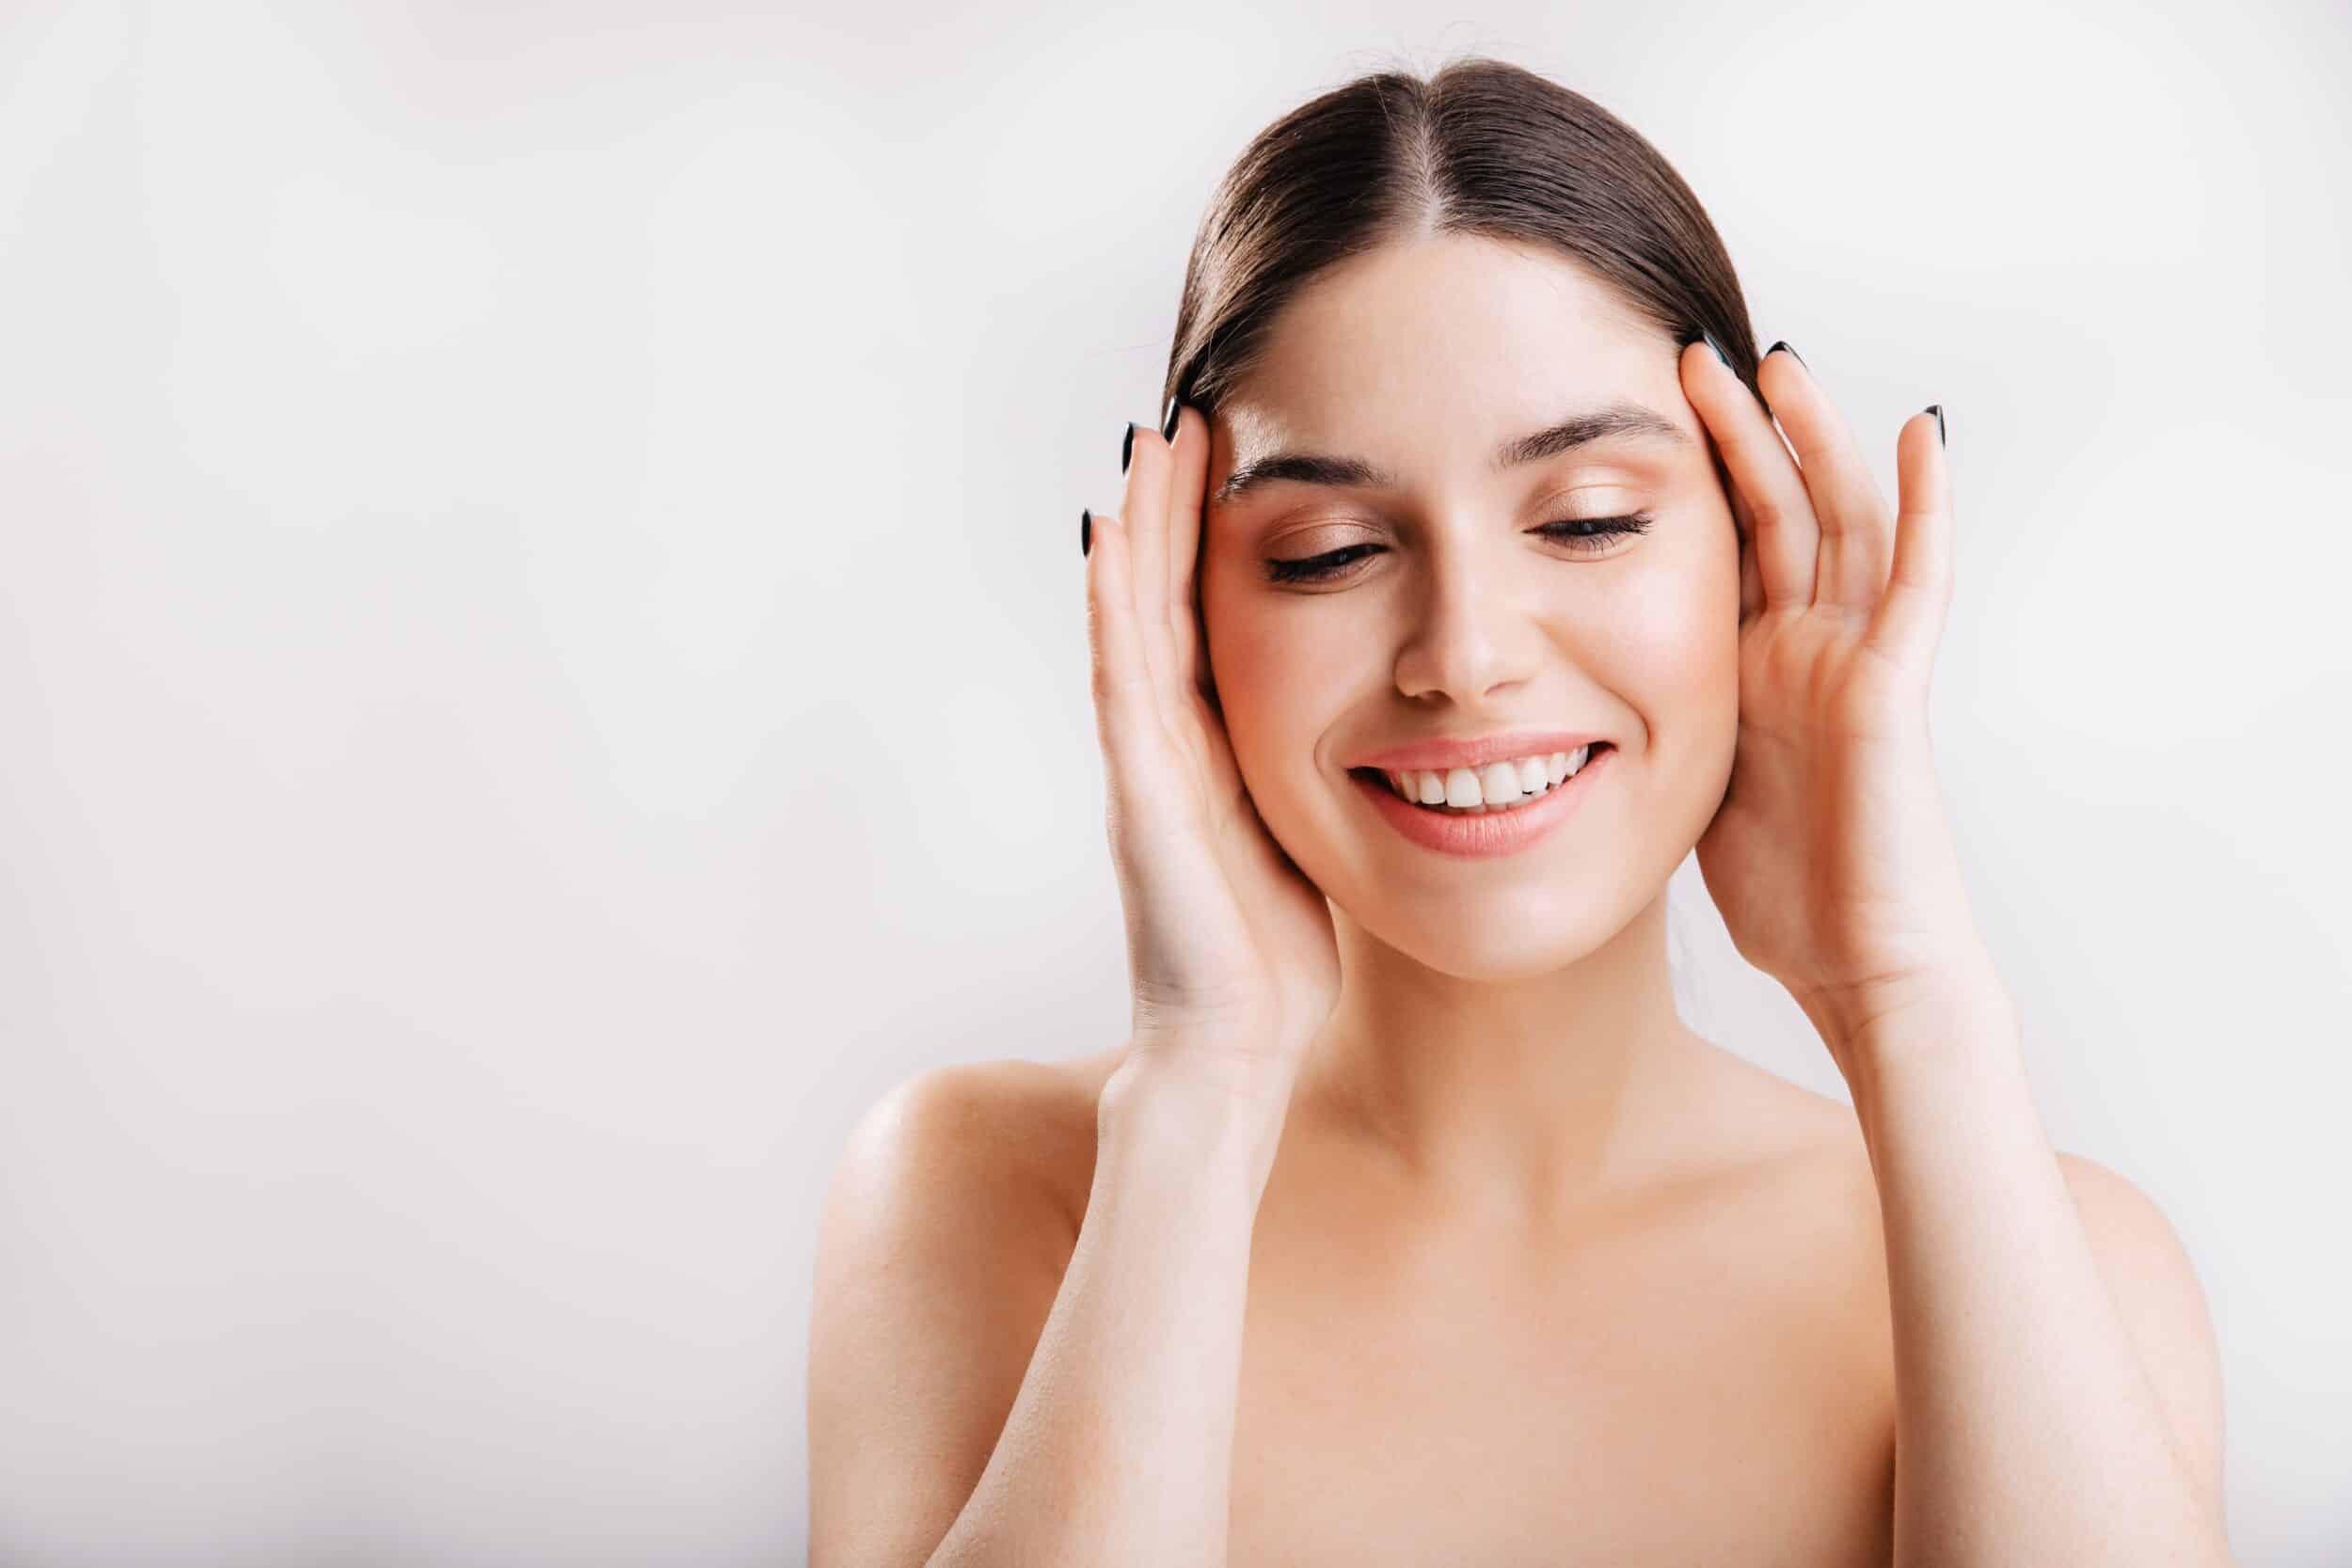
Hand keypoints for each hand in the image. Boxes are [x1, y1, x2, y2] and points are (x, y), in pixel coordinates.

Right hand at [1082, 404, 1340, 1100]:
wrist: (1234, 1047)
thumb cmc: (1279, 955)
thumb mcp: (1315, 831)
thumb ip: (1325, 770)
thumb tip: (1389, 721)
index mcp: (1215, 743)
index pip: (1211, 612)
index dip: (1216, 533)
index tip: (1242, 451)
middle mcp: (1169, 738)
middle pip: (1164, 591)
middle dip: (1176, 502)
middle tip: (1194, 406)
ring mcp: (1146, 759)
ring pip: (1134, 614)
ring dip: (1143, 523)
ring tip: (1159, 435)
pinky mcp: (1141, 788)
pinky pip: (1123, 674)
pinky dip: (1115, 600)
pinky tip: (1113, 531)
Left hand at [1679, 339, 1993, 1053]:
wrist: (1855, 966)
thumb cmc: (1787, 898)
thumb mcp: (1692, 784)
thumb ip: (1663, 725)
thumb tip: (1580, 701)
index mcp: (1752, 670)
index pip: (1725, 547)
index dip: (1696, 479)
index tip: (1644, 411)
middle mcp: (1807, 649)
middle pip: (1777, 512)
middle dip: (1741, 433)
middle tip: (1694, 352)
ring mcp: (1854, 660)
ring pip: (1840, 520)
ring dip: (1813, 440)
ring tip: (1780, 361)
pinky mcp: (1892, 685)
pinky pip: (1916, 578)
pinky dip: (1927, 503)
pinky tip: (1921, 430)